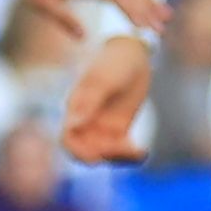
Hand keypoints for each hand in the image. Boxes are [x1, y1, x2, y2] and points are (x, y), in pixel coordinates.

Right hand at [60, 26, 159, 163]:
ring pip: (105, 153)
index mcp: (76, 109)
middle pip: (86, 152)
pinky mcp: (118, 128)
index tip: (98, 157)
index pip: (68, 139)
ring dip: (120, 158)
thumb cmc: (114, 61)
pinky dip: (131, 155)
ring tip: (139, 151)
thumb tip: (72, 126)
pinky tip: (143, 151)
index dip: (78, 152)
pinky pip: (120, 149)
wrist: (132, 52)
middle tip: (127, 149)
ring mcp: (102, 126)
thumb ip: (89, 101)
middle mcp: (86, 121)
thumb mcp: (103, 79)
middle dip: (105, 156)